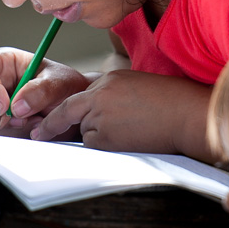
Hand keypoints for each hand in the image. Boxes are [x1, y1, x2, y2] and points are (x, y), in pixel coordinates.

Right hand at [0, 47, 91, 134]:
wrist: (73, 106)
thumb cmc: (65, 85)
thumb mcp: (59, 81)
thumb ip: (41, 90)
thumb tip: (16, 106)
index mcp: (3, 63)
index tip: (5, 106)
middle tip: (20, 120)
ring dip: (9, 127)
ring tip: (35, 121)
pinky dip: (14, 135)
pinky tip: (32, 128)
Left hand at [31, 70, 210, 156]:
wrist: (186, 115)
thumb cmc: (171, 103)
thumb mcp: (137, 87)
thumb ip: (113, 95)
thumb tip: (96, 113)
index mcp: (109, 80)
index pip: (76, 98)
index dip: (60, 114)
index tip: (42, 126)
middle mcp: (99, 95)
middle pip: (73, 114)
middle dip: (66, 125)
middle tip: (43, 135)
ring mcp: (100, 115)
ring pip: (86, 132)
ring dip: (100, 137)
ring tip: (132, 131)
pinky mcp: (105, 137)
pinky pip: (95, 146)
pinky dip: (107, 147)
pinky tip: (130, 139)